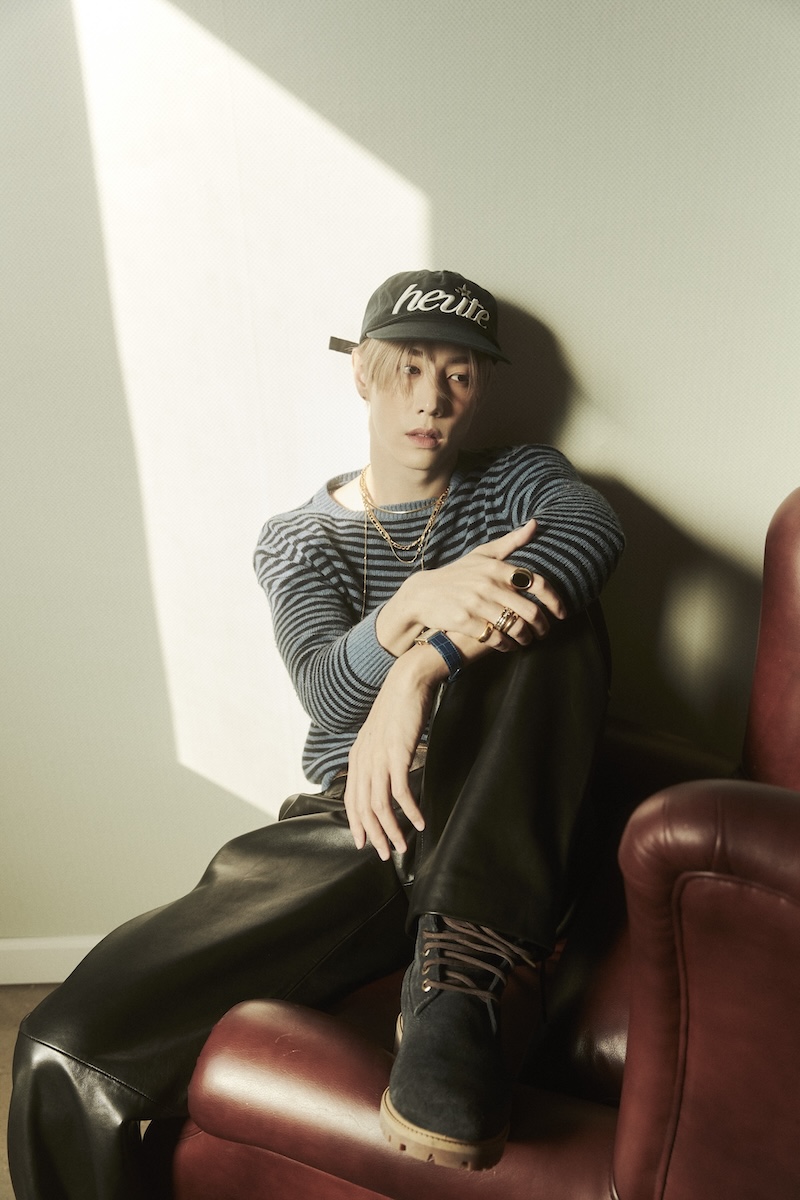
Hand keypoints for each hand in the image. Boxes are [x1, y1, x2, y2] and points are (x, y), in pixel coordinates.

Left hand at [343, 652, 439, 859]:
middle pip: (363, 808)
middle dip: (373, 835)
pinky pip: (400, 792)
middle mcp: (363, 761)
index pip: (351, 800)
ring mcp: (378, 758)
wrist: (407, 682)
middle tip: (385, 854)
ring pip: (379, 805)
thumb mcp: (380, 736)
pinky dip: (409, 811)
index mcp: (357, 758)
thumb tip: (383, 778)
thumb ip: (377, 757)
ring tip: (402, 845)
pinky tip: (419, 822)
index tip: (363, 844)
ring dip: (391, 830)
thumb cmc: (398, 709)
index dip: (356, 824)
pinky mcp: (397, 754)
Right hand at [382, 521, 565, 653]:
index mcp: (497, 567)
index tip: (562, 613)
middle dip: (542, 626)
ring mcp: (476, 603)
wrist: (422, 595)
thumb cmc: (457, 574)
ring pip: (515, 627)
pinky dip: (507, 645)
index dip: (555, 601)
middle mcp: (488, 584)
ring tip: (527, 640)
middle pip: (531, 611)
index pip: (537, 583)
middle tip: (544, 633)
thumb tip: (536, 524)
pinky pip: (496, 638)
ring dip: (526, 638)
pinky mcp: (465, 621)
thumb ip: (510, 542)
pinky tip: (508, 646)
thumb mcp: (481, 554)